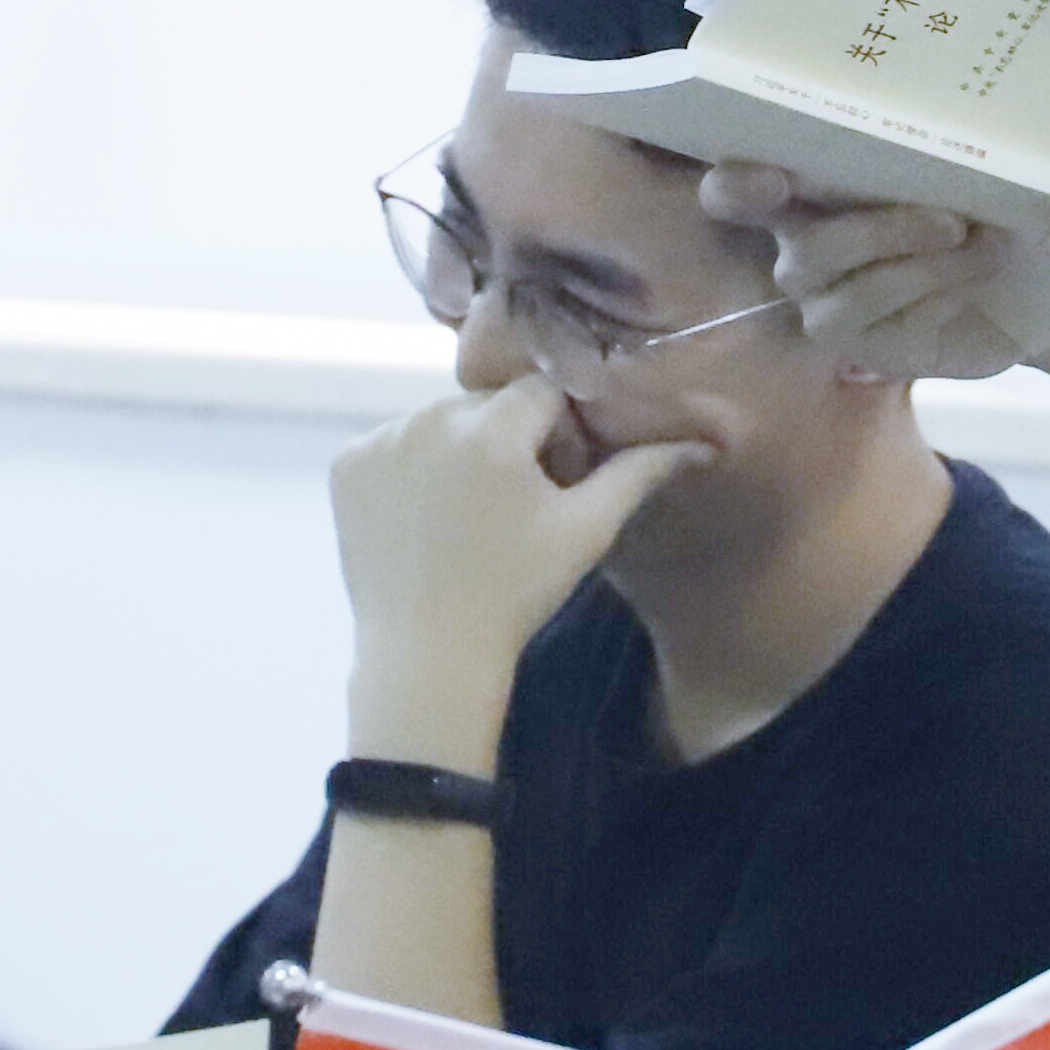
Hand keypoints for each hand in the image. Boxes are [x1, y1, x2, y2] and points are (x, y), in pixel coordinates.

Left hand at [329, 375, 702, 762]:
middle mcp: (429, 416)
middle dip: (509, 439)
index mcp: (493, 426)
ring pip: (440, 421)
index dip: (560, 434)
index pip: (544, 392)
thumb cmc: (516, 593)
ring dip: (460, 450)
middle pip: (489, 403)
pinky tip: (425, 518)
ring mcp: (380, 440)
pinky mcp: (346, 466)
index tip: (558, 484)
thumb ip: (640, 472)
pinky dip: (410, 468)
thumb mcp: (586, 531)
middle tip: (515, 507)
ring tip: (468, 515)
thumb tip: (703, 441)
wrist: (428, 657)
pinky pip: (393, 445)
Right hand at [698, 168, 1049, 378]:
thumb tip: (977, 133)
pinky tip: (984, 272)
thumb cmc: (976, 195)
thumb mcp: (961, 158)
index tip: (774, 178)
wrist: (1020, 277)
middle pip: (809, 248)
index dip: (737, 188)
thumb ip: (946, 145)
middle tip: (952, 220)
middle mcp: (801, 248)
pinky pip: (896, 323)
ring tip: (989, 242)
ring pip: (858, 290)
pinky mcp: (863, 348)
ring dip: (932, 265)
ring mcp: (826, 304)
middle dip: (884, 231)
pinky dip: (946, 292)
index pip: (733, 192)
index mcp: (803, 186)